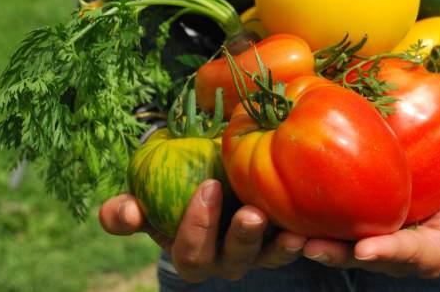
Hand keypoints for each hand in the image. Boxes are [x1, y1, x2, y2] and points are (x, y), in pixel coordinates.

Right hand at [99, 179, 306, 281]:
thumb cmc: (175, 187)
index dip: (197, 226)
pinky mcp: (284, 239)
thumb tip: (125, 212)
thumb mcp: (147, 197)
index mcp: (191, 251)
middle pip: (232, 261)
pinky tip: (314, 225)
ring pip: (268, 257)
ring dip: (279, 247)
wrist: (213, 180)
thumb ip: (127, 210)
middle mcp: (225, 259)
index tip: (207, 186)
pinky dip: (306, 237)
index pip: (190, 253)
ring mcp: (257, 252)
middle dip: (241, 239)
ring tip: (291, 232)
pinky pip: (296, 244)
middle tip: (251, 213)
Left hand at [301, 160, 439, 278]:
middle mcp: (401, 250)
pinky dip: (316, 219)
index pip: (410, 254)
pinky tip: (290, 208)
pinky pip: (340, 222)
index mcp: (433, 249)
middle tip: (310, 247)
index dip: (389, 253)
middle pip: (367, 256)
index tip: (366, 250)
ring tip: (290, 234)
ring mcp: (380, 235)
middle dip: (339, 254)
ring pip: (346, 244)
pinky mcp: (365, 217)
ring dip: (319, 241)